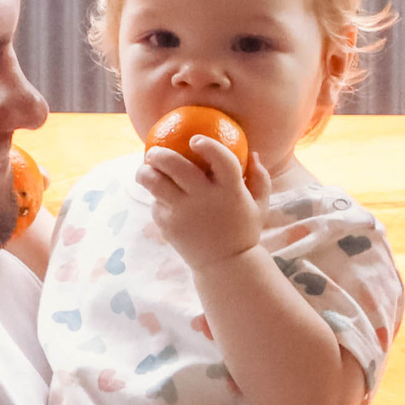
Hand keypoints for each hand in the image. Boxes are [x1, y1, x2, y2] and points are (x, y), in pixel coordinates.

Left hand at [139, 136, 272, 267]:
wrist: (226, 265)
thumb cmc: (243, 230)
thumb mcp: (260, 205)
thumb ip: (260, 178)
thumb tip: (254, 152)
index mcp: (230, 190)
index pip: (220, 158)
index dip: (207, 145)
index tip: (195, 139)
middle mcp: (205, 199)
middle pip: (175, 164)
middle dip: (159, 152)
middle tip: (154, 151)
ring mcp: (184, 212)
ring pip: (154, 182)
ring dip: (144, 171)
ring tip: (145, 169)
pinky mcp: (169, 226)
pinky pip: (156, 204)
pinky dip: (156, 199)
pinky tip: (160, 199)